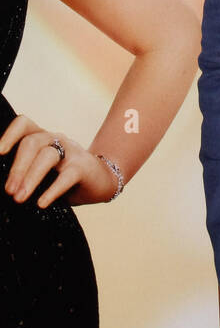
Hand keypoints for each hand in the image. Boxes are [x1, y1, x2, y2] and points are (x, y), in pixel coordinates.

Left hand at [0, 115, 117, 206]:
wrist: (101, 180)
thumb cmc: (63, 177)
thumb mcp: (42, 171)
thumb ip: (24, 173)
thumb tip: (6, 188)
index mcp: (42, 138)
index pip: (24, 125)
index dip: (9, 135)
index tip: (0, 152)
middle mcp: (55, 140)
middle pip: (32, 142)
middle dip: (17, 167)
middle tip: (9, 191)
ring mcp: (71, 151)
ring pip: (48, 156)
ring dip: (30, 177)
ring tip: (19, 198)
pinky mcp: (83, 167)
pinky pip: (67, 176)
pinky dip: (52, 190)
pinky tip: (42, 203)